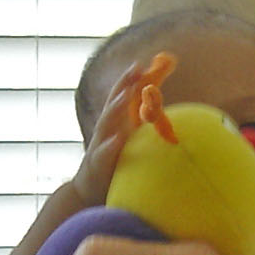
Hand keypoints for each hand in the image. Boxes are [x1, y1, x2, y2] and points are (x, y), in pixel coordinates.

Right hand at [73, 53, 169, 208]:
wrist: (90, 191)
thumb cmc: (116, 162)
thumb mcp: (130, 140)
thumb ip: (143, 124)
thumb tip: (164, 109)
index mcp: (115, 123)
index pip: (121, 96)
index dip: (129, 80)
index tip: (140, 63)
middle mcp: (106, 130)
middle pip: (113, 103)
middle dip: (123, 84)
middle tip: (135, 69)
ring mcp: (100, 145)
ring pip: (106, 123)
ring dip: (116, 107)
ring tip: (127, 94)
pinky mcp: (98, 164)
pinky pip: (104, 153)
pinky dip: (110, 145)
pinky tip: (118, 138)